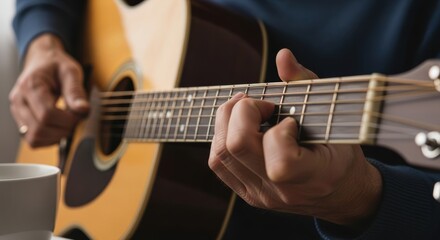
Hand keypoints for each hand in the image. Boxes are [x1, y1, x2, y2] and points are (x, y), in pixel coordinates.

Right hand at [9, 34, 88, 146]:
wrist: (42, 60)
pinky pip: (32, 139)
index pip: (47, 114)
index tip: (81, 113)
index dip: (68, 120)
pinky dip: (48, 139)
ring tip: (68, 123)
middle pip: (39, 129)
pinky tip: (59, 128)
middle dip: (63, 129)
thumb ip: (76, 91)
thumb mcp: (71, 71)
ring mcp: (17, 111)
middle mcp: (19, 100)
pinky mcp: (21, 120)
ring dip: (56, 137)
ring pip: (34, 138)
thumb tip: (83, 110)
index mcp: (30, 86)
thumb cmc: (57, 65)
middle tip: (76, 119)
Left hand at [209, 48, 381, 229]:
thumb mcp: (333, 115)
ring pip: (219, 155)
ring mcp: (260, 195)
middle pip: (236, 148)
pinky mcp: (247, 193)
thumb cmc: (339, 150)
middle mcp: (281, 192)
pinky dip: (224, 136)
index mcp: (313, 177)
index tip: (290, 120)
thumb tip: (282, 56)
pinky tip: (241, 127)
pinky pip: (218, 162)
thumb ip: (306, 83)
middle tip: (261, 105)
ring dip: (228, 122)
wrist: (339, 192)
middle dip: (242, 112)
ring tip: (248, 111)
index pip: (280, 163)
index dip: (279, 130)